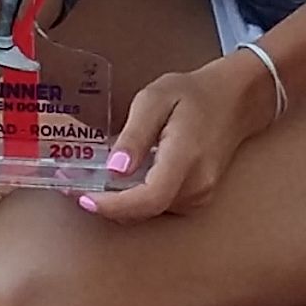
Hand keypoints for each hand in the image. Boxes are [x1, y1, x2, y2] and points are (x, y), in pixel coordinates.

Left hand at [78, 48, 278, 222]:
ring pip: (148, 210)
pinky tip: (117, 178)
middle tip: (69, 183)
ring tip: (87, 178)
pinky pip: (158, 205)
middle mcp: (196, 186)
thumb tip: (115, 170)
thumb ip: (134, 135)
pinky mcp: (197, 198)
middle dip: (105, 202)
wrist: (236, 100)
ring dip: (117, 199)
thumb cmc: (194, 94)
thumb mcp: (155, 99)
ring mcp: (200, 196)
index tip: (82, 197)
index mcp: (186, 159)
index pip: (147, 199)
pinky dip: (134, 196)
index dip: (112, 205)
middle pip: (143, 210)